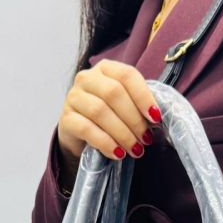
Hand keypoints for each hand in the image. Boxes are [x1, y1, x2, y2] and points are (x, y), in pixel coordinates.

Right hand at [56, 59, 161, 178]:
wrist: (80, 136)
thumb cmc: (108, 119)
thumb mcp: (124, 107)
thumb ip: (138, 106)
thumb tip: (156, 119)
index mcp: (106, 69)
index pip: (127, 75)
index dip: (143, 96)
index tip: (156, 118)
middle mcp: (87, 78)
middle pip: (114, 93)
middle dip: (134, 119)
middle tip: (146, 139)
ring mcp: (73, 97)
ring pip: (100, 111)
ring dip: (122, 133)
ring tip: (135, 149)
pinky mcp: (66, 119)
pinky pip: (86, 129)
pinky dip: (106, 143)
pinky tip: (117, 154)